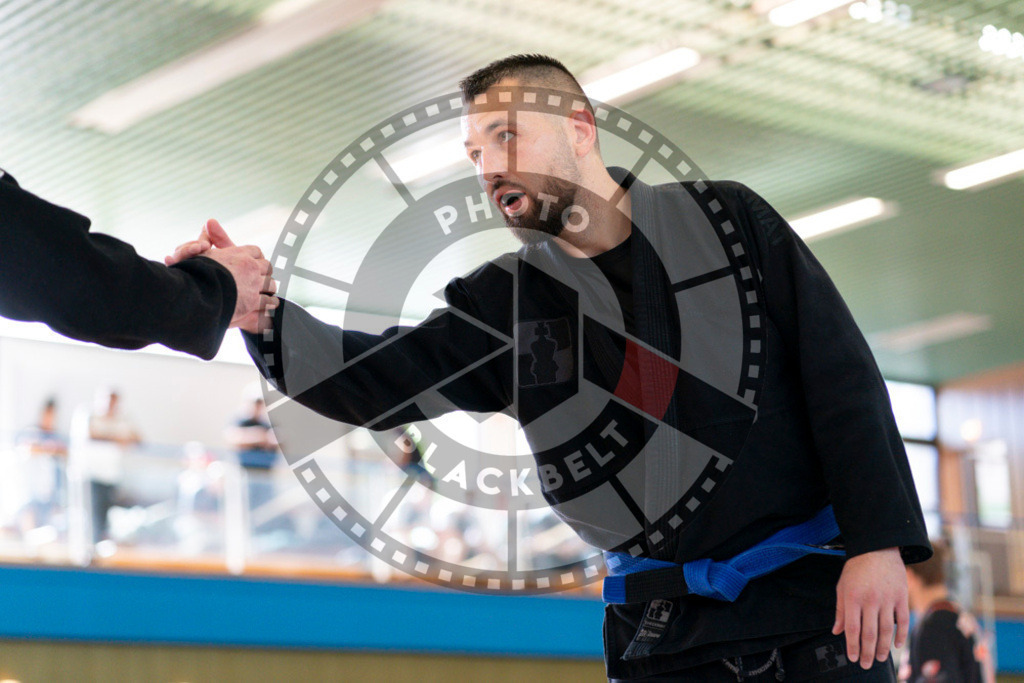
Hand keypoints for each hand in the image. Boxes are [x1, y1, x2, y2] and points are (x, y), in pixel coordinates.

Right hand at [165, 219, 277, 332]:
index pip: (256, 251)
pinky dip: (270, 303)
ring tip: (266, 292)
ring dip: (268, 288)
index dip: (256, 258)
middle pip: (267, 266)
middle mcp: (250, 267)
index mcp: (239, 253)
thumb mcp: (202, 252)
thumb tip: (209, 222)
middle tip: (262, 279)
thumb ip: (211, 238)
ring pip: (271, 284)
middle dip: (264, 273)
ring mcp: (254, 284)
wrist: (198, 292)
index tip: (256, 263)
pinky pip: (269, 301)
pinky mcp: (254, 301)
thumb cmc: (197, 272)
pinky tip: (268, 304)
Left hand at [833, 546, 908, 668]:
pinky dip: (901, 635)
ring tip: (881, 659)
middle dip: (868, 652)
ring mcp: (887, 599)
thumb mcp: (842, 586)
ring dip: (884, 648)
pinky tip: (897, 645)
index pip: (852, 628)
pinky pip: (902, 620)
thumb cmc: (856, 568)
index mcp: (853, 598)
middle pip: (869, 633)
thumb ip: (840, 610)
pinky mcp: (901, 597)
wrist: (877, 548)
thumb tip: (837, 631)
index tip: (852, 658)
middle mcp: (870, 600)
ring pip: (886, 630)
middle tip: (866, 664)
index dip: (852, 646)